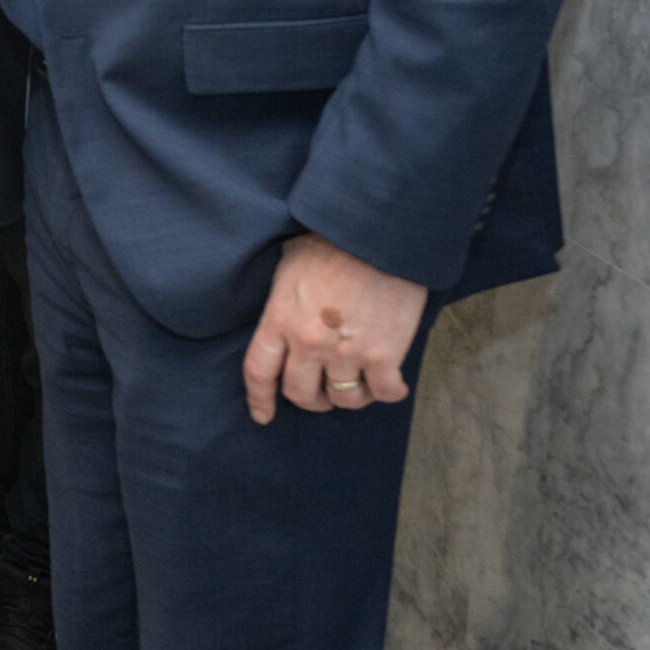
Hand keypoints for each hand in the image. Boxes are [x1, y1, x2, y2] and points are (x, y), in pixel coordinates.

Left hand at [242, 232, 428, 423]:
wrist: (377, 234)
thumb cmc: (330, 242)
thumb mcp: (288, 267)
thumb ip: (282, 302)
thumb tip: (282, 318)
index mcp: (279, 319)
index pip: (258, 370)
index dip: (259, 398)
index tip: (263, 415)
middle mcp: (308, 342)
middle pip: (300, 393)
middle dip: (309, 400)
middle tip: (320, 395)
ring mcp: (346, 352)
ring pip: (343, 399)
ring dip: (349, 397)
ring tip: (357, 384)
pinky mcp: (384, 355)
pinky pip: (384, 393)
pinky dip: (388, 392)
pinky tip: (390, 382)